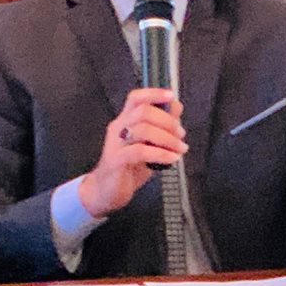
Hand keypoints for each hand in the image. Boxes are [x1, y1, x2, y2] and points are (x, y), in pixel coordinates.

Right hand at [79, 88, 186, 217]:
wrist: (105, 192)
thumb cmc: (128, 168)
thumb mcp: (148, 145)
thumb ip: (160, 127)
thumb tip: (176, 108)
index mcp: (125, 121)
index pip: (136, 98)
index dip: (153, 93)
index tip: (171, 96)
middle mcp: (119, 128)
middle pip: (143, 111)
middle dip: (167, 120)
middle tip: (180, 134)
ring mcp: (116, 144)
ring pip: (143, 129)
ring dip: (167, 138)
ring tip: (179, 148)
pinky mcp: (117, 160)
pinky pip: (140, 151)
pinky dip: (160, 153)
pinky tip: (172, 159)